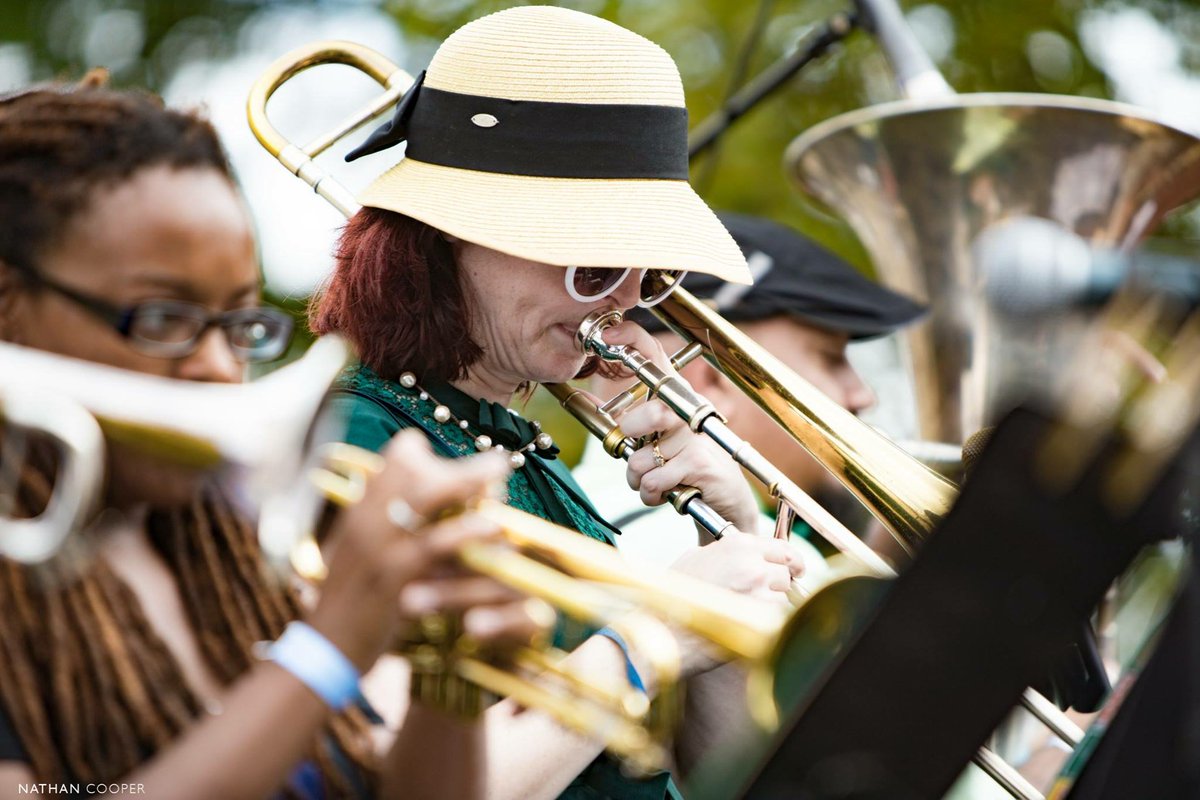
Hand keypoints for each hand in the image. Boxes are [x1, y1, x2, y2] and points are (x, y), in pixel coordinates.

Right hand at [308, 430, 548, 670]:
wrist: (324, 650)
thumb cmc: (350, 602)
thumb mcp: (362, 553)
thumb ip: (387, 525)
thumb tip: (424, 503)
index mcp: (359, 509)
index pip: (393, 458)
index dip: (429, 457)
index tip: (455, 466)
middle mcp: (365, 519)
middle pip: (411, 466)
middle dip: (459, 463)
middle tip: (499, 466)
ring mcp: (376, 546)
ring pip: (426, 496)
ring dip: (468, 483)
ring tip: (502, 487)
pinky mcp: (392, 577)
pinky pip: (432, 544)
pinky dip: (465, 530)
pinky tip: (492, 525)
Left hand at [600, 322, 759, 534]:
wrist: (726, 500)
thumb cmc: (686, 466)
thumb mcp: (658, 438)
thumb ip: (631, 422)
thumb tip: (587, 401)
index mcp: (676, 397)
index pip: (656, 356)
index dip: (632, 340)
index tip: (610, 333)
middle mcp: (690, 410)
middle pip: (651, 412)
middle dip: (633, 434)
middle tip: (637, 448)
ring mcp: (698, 438)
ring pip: (642, 458)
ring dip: (637, 477)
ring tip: (652, 480)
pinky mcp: (701, 465)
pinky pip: (654, 481)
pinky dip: (649, 494)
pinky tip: (664, 492)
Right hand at [663, 532, 803, 674]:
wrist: (665, 630)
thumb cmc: (671, 597)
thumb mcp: (694, 559)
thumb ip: (724, 553)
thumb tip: (740, 556)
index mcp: (737, 546)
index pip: (782, 548)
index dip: (790, 561)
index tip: (795, 569)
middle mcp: (752, 565)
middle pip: (785, 575)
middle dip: (777, 587)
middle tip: (764, 597)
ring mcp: (759, 593)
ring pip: (783, 600)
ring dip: (770, 608)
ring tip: (742, 616)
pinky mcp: (763, 621)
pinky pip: (777, 622)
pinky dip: (766, 627)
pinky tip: (743, 628)